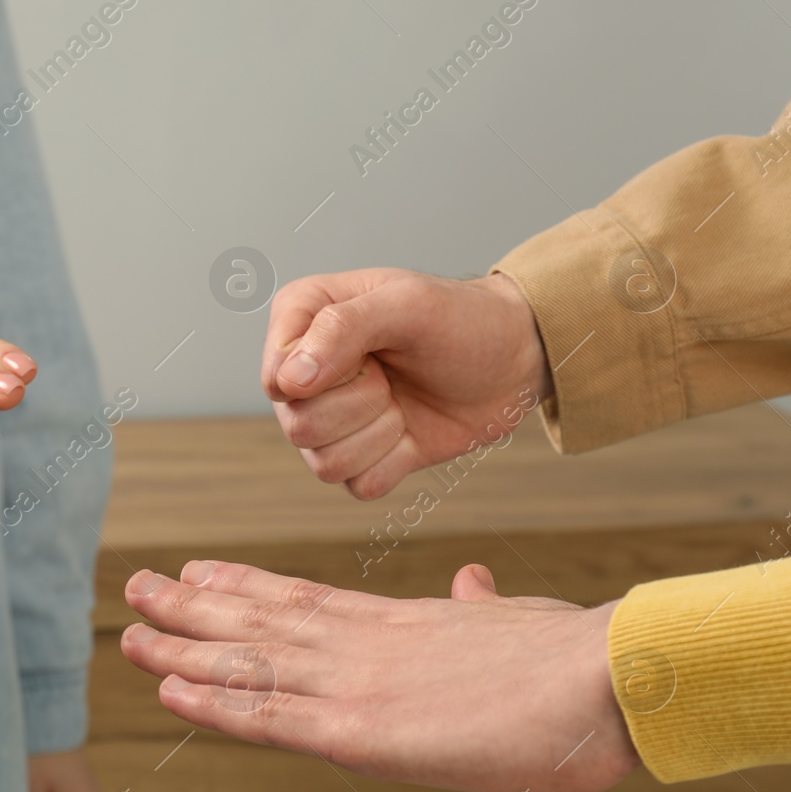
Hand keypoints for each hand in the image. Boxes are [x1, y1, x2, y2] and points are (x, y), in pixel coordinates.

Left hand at [119, 560, 637, 791]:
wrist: (608, 674)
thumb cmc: (578, 654)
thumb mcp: (518, 619)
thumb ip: (480, 606)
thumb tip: (469, 582)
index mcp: (402, 623)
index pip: (304, 599)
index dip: (244, 589)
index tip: (197, 574)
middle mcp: (364, 644)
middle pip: (259, 623)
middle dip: (191, 611)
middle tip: (134, 590)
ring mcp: (358, 684)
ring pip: (249, 664)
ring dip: (183, 651)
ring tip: (129, 634)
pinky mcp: (363, 732)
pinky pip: (271, 718)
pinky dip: (215, 707)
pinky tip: (171, 695)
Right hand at [262, 269, 552, 498]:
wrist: (514, 359)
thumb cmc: (461, 319)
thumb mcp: (407, 305)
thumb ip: (341, 329)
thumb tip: (288, 382)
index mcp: (300, 319)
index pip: (276, 375)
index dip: (324, 377)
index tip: (369, 351)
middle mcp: (303, 372)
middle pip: (298, 425)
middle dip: (361, 405)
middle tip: (392, 375)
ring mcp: (329, 419)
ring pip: (323, 463)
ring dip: (379, 436)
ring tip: (402, 401)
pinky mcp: (361, 457)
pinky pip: (355, 486)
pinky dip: (393, 464)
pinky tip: (410, 432)